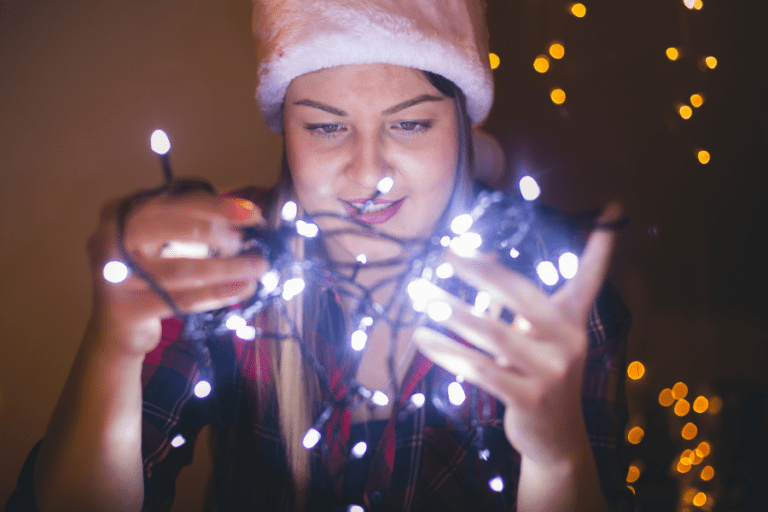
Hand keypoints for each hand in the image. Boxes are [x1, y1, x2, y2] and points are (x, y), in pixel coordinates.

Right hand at [87, 192, 268, 356]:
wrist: (117, 329)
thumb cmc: (150, 278)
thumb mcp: (166, 243)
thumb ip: (195, 225)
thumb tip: (246, 216)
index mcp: (122, 213)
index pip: (175, 202)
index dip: (217, 207)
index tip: (253, 213)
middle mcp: (109, 238)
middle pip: (172, 228)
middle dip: (219, 233)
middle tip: (249, 243)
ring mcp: (113, 275)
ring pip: (182, 269)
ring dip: (226, 268)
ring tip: (258, 267)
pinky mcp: (126, 310)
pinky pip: (182, 299)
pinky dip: (217, 294)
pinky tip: (242, 290)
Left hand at [413, 203, 621, 464]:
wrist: (555, 438)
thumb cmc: (539, 373)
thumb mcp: (534, 336)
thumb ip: (512, 300)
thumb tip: (475, 255)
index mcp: (572, 321)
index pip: (590, 278)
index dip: (600, 247)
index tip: (615, 207)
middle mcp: (569, 342)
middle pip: (522, 295)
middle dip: (481, 271)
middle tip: (446, 254)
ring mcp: (551, 372)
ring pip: (493, 334)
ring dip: (453, 312)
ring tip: (422, 294)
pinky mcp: (529, 399)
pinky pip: (480, 369)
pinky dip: (448, 352)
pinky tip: (422, 338)